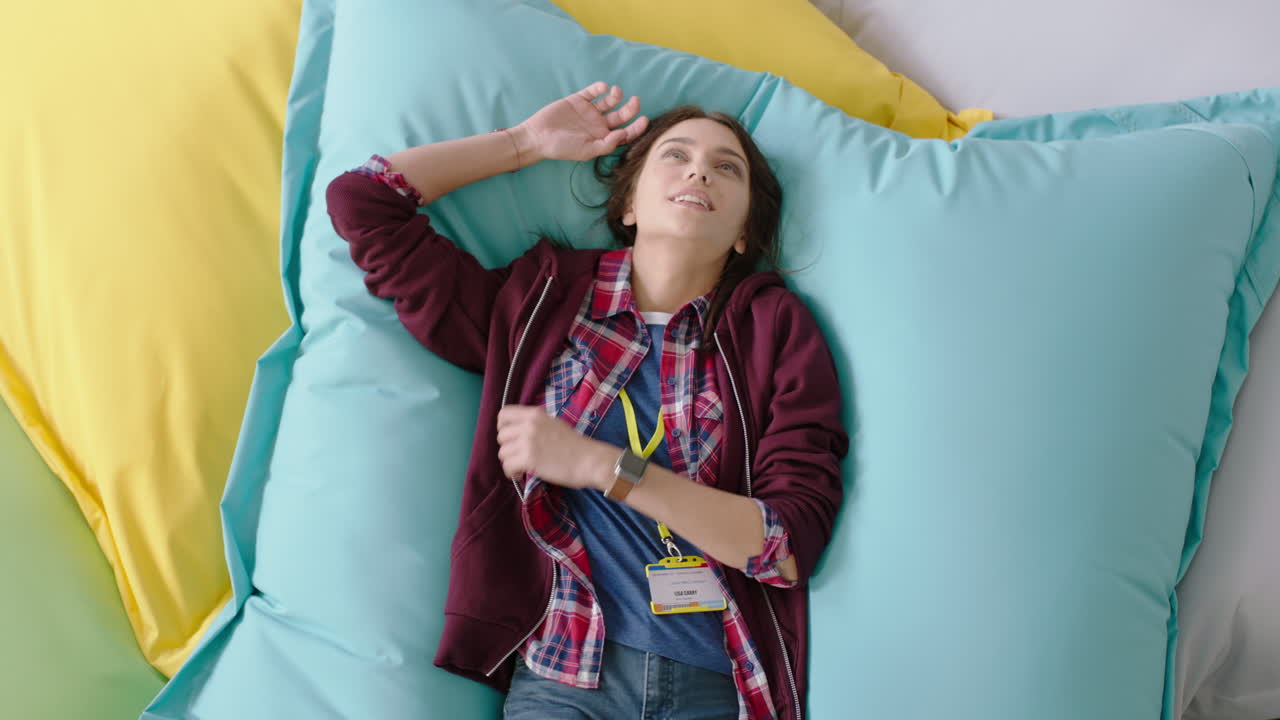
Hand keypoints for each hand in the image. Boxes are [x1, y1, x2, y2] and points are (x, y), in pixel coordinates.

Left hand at [496, 405, 614, 489]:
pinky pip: (507, 466)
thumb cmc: (575, 445)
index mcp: (535, 414)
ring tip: (521, 468)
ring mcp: (528, 441)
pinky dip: (511, 473)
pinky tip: (521, 475)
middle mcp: (529, 424)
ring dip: (510, 462)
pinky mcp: (529, 458)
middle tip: (518, 456)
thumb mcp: (554, 424)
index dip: (502, 427)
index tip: (510, 438)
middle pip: (501, 436)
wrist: (589, 460)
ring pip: (503, 453)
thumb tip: (517, 432)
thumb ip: (535, 424)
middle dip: (508, 448)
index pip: (504, 414)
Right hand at [518, 81, 648, 162]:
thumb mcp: (586, 151)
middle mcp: (598, 124)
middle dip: (631, 109)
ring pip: (609, 101)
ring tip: (616, 92)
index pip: (625, 132)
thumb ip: (606, 144)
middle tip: (635, 101)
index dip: (637, 127)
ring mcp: (589, 111)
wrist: (538, 136)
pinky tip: (602, 87)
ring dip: (616, 95)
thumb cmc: (562, 148)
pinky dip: (599, 88)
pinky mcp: (578, 100)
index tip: (644, 119)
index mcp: (603, 138)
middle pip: (621, 115)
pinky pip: (592, 92)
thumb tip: (622, 134)